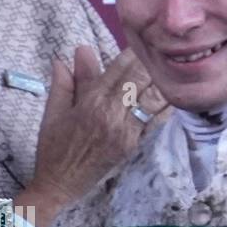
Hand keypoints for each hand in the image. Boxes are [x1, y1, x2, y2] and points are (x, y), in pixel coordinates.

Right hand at [16, 47, 168, 226]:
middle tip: (162, 49)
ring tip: (170, 68)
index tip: (144, 40)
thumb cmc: (53, 148)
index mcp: (92, 102)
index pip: (121, 67)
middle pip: (142, 78)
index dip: (135, 50)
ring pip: (155, 97)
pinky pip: (157, 120)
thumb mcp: (54, 111)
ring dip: (163, 80)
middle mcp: (112, 113)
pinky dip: (166, 105)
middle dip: (152, 61)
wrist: (58, 186)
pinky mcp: (134, 146)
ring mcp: (127, 131)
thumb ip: (67, 81)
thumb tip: (77, 52)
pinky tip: (172, 94)